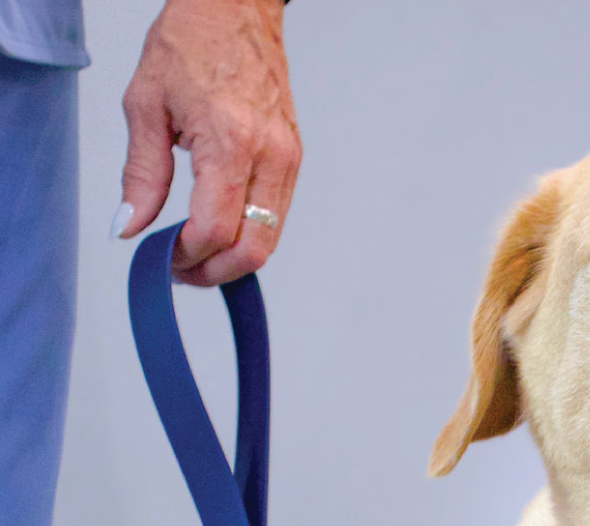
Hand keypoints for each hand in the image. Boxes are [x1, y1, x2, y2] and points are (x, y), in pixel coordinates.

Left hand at [115, 0, 301, 285]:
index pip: (214, 228)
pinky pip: (276, 218)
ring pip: (270, 240)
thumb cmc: (192, 43)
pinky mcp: (294, 161)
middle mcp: (269, 155)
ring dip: (233, 259)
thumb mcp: (146, 104)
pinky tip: (221, 227)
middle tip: (183, 270)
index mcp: (230, 140)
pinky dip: (249, 235)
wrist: (236, 9)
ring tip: (199, 252)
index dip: (186, 255)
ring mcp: (288, 161)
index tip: (163, 257)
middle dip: (215, 271)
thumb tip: (131, 226)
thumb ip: (141, 174)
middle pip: (253, 249)